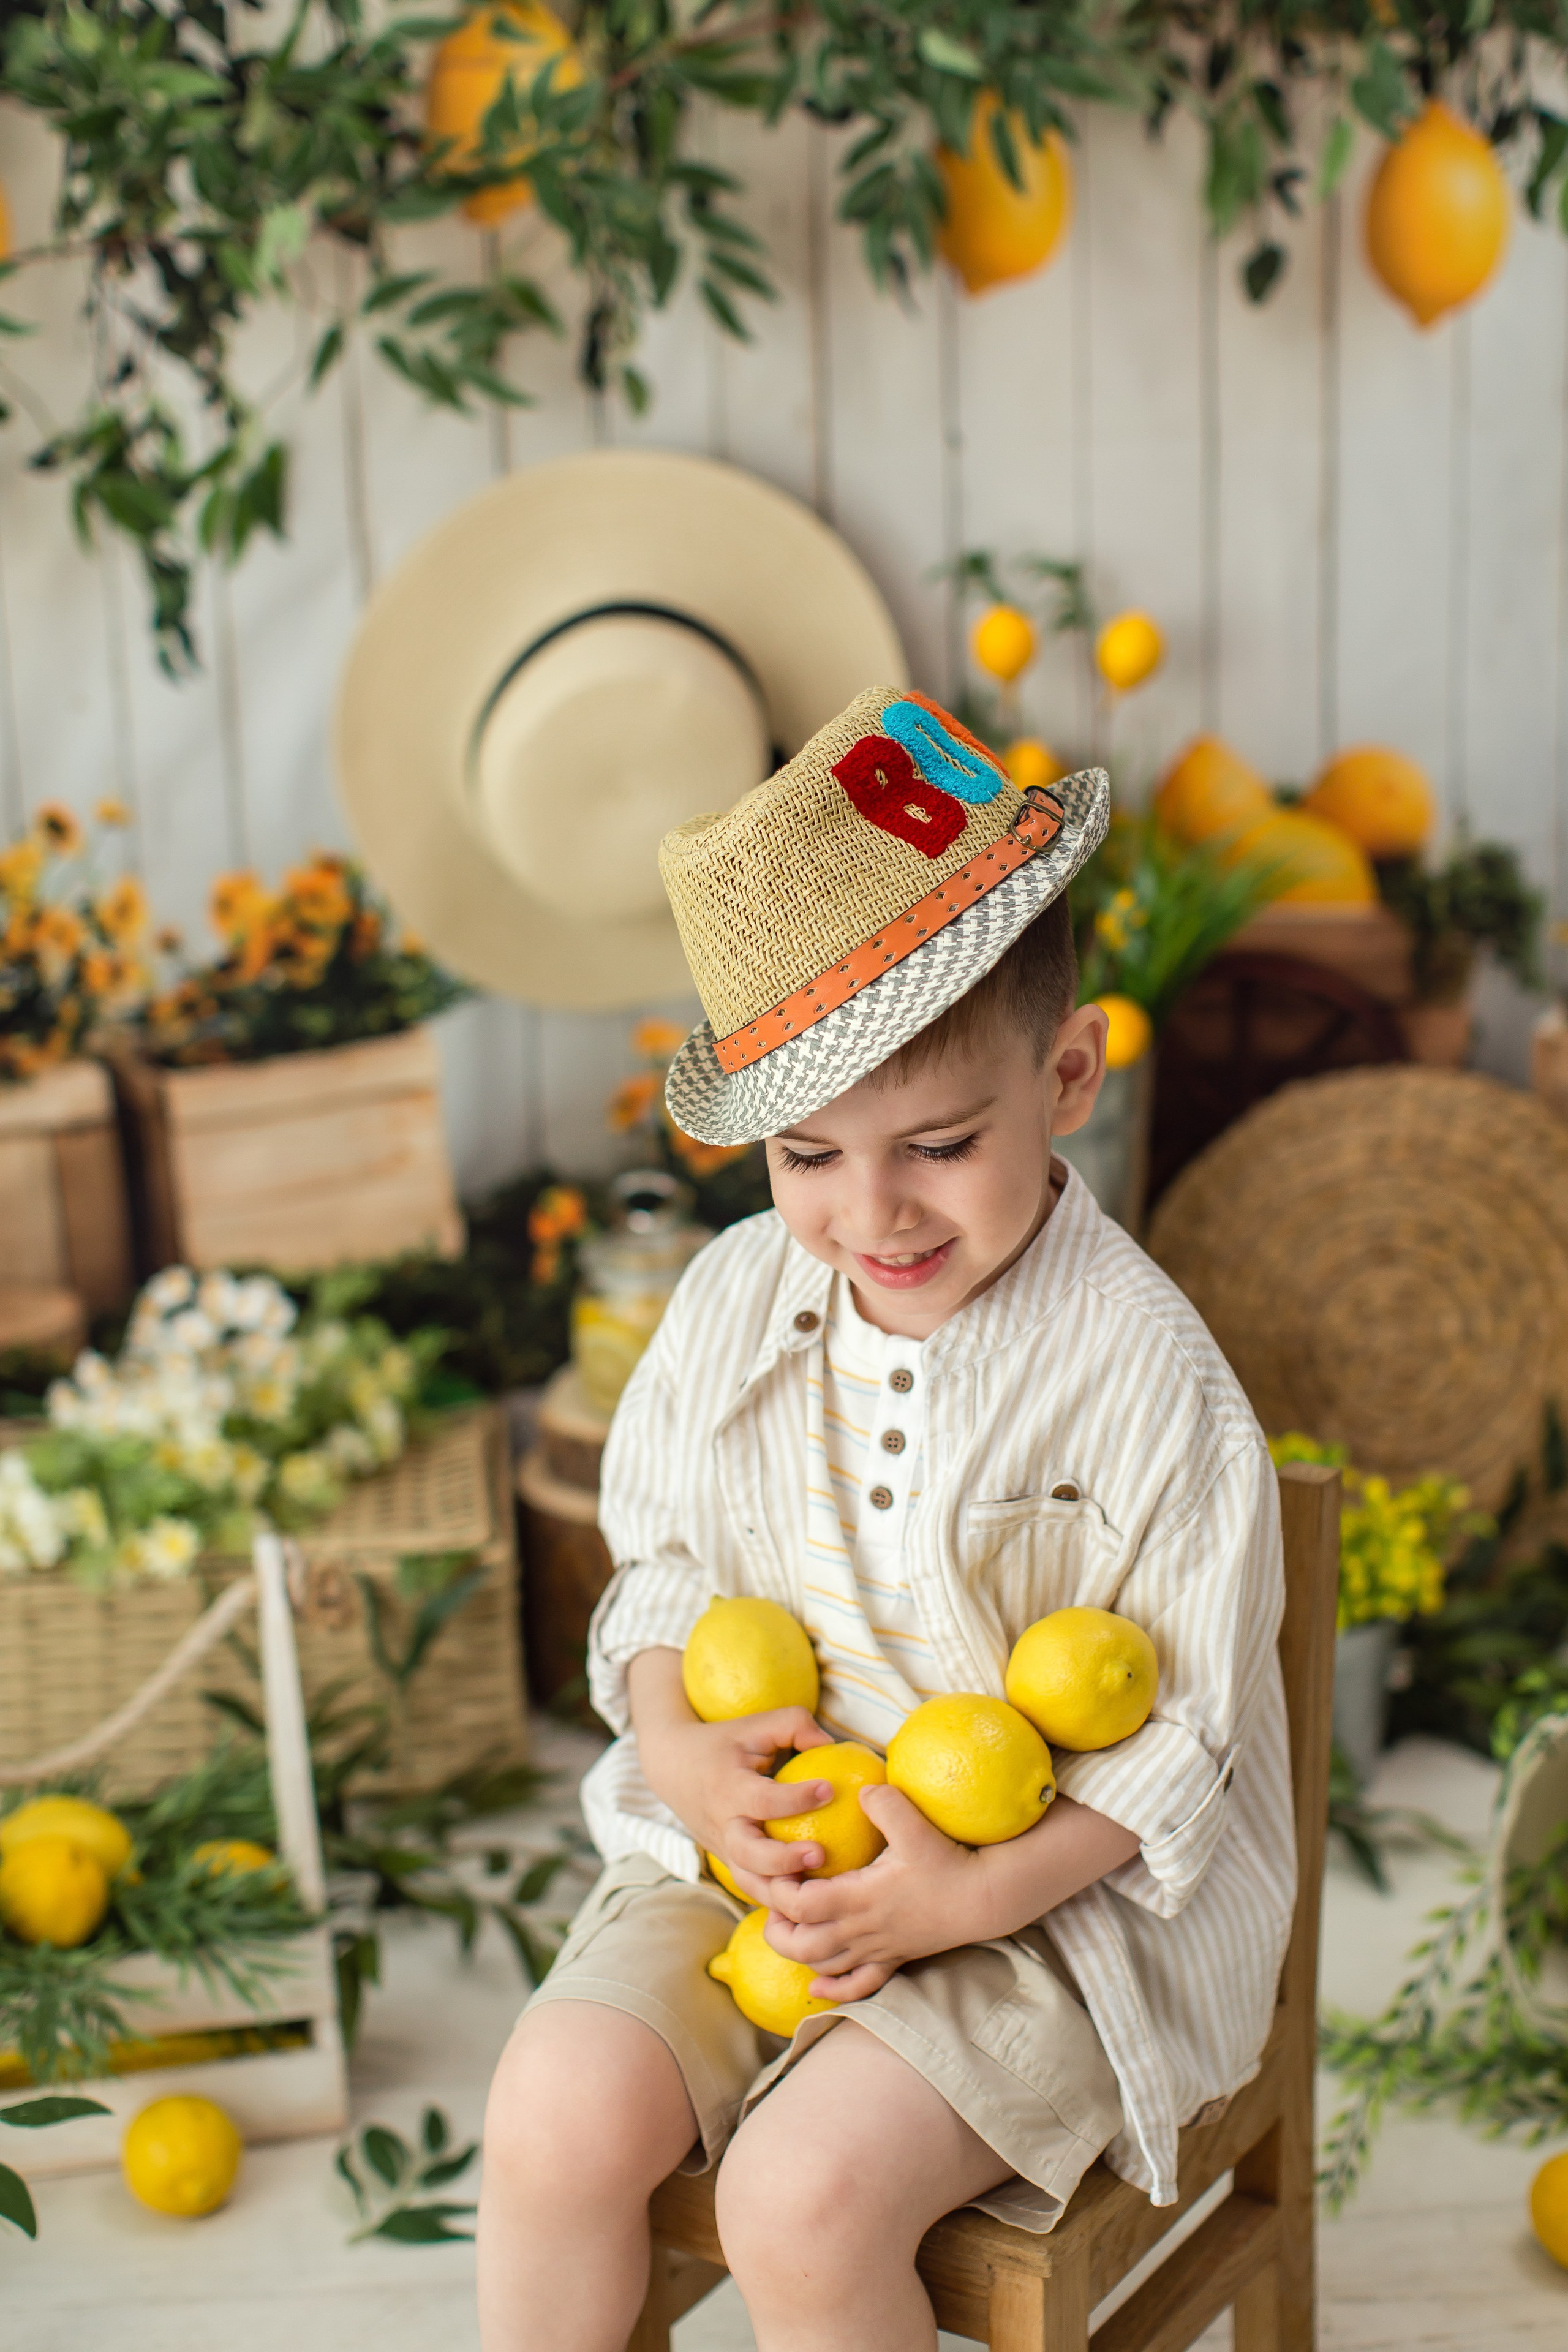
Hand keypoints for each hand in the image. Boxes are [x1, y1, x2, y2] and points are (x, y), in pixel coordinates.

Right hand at [627, 1648, 834, 1891]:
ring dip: (782, 1893)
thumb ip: (795, 1725)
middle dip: (783, 1860)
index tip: (829, 1789)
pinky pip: (754, 1890)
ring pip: (750, 1883)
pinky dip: (778, 1901)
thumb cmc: (725, 1744)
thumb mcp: (755, 1724)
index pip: (762, 1799)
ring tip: (818, 1890)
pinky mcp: (731, 1864)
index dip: (795, 1798)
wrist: (674, 1769)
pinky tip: (811, 1901)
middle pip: (748, 1854)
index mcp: (728, 1787)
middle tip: (820, 1854)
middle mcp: (724, 1824)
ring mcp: (724, 1850)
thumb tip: (832, 1744)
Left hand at [762, 1785, 1144, 2003]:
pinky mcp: (893, 1958)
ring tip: (787, 1926)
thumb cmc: (948, 1862)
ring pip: (823, 1966)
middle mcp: (863, 1929)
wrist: (983, 1899)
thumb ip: (885, 1804)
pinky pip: (858, 1985)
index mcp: (860, 1898)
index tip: (777, 1869)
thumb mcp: (915, 1826)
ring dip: (798, 1952)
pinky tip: (817, 1984)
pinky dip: (833, 1988)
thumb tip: (860, 1787)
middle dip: (777, 1928)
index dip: (781, 1891)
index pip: (802, 1904)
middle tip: (772, 1902)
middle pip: (802, 1944)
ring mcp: (877, 1948)